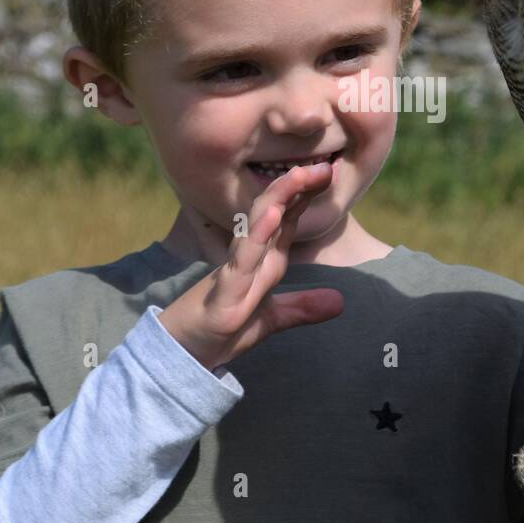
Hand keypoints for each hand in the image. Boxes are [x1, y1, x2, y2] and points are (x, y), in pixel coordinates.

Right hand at [157, 162, 344, 370]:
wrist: (182, 356)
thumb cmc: (220, 331)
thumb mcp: (271, 319)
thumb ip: (302, 307)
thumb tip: (341, 302)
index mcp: (262, 260)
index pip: (285, 218)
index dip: (306, 195)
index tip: (329, 171)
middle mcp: (249, 259)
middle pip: (272, 212)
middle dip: (296, 186)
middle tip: (323, 166)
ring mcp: (234, 273)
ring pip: (255, 227)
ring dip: (277, 199)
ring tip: (299, 175)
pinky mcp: (223, 295)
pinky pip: (241, 261)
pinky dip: (256, 238)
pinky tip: (271, 217)